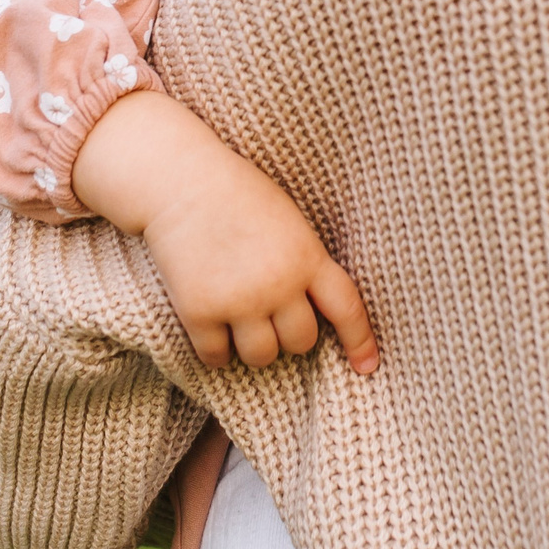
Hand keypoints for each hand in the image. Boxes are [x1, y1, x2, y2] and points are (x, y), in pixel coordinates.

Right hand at [74, 91, 378, 373]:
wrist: (181, 181)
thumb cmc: (238, 196)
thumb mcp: (290, 222)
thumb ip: (306, 264)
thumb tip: (313, 314)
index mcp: (308, 256)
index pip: (347, 309)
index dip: (360, 342)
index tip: (367, 367)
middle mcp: (279, 284)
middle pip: (301, 342)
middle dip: (289, 334)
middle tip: (269, 312)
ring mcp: (239, 300)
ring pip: (262, 357)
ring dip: (254, 347)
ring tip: (240, 321)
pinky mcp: (199, 311)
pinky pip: (217, 357)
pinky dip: (216, 351)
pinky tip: (212, 328)